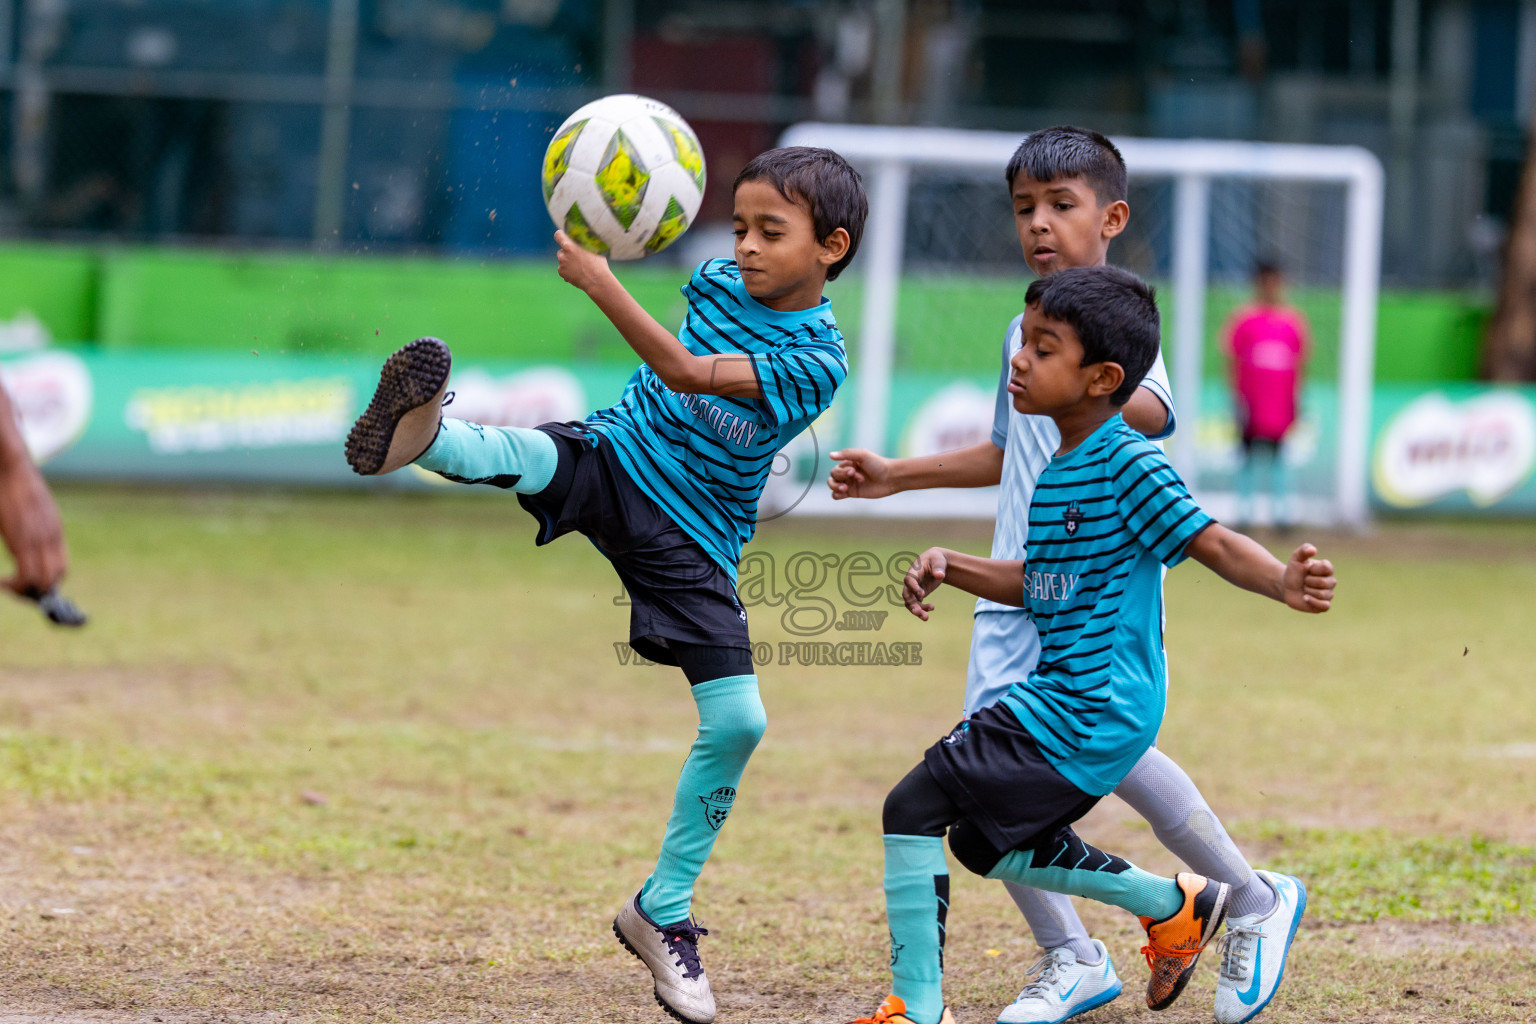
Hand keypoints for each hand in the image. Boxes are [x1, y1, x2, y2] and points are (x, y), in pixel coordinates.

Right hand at [0, 457, 65, 597]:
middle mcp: (52, 537)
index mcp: (54, 530)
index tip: (28, 583)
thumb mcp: (30, 507)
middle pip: (56, 576)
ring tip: (8, 586)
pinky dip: (15, 585)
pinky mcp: (23, 538)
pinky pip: (27, 574)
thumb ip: (33, 524)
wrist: (11, 466)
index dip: (46, 580)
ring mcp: (40, 538)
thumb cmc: (12, 485)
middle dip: (38, 590)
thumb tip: (23, 533)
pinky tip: (1, 581)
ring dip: (26, 590)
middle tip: (16, 588)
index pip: (61, 566)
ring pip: (45, 580)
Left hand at [554, 229, 614, 293]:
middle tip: (576, 258)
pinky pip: (563, 270)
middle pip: (561, 250)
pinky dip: (568, 272)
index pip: (558, 235)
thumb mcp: (593, 250)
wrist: (597, 281)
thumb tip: (586, 242)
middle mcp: (563, 254)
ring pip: (562, 261)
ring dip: (568, 263)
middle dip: (567, 253)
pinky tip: (577, 274)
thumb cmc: (598, 265)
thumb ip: (584, 246)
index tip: (562, 236)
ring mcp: (561, 264)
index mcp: (570, 246)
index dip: (560, 235)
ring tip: (579, 268)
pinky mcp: (561, 273)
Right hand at [827, 448, 896, 499]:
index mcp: (849, 462)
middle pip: (833, 475)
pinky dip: (835, 495)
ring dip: (835, 487)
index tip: (854, 471)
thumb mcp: (863, 455)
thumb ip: (846, 454)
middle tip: (855, 477)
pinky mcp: (853, 493)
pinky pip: (837, 495)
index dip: (842, 470)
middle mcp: (848, 472)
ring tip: (845, 489)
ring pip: (832, 485)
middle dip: (841, 477)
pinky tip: (841, 494)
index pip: (836, 467)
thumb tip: (830, 455)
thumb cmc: (878, 464)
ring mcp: (850, 483)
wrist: (891, 478)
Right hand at [902, 547, 948, 620]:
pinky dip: (923, 608)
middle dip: (911, 604)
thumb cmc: (936, 559)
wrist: (936, 563)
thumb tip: (940, 575)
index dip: (913, 588)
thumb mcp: (938, 561)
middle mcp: (911, 581)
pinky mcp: (918, 594)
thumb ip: (938, 568)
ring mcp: (913, 589)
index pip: (909, 580)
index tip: (922, 595)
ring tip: (926, 618)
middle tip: (917, 612)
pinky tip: (932, 608)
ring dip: (917, 610)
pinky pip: (917, 604)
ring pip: (910, 602)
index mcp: (914, 571)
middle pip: (907, 594)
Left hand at [1282, 543, 1334, 612]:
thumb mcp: (1296, 558)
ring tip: (1304, 589)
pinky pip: (1325, 606)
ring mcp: (1328, 594)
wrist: (1286, 586)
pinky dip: (1313, 602)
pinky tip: (1305, 598)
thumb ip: (1304, 550)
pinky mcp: (1324, 605)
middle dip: (1308, 581)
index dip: (1313, 569)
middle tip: (1304, 581)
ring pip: (1322, 594)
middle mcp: (1331, 581)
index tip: (1307, 569)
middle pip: (1324, 583)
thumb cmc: (1293, 571)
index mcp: (1327, 569)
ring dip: (1308, 591)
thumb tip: (1313, 550)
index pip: (1326, 568)